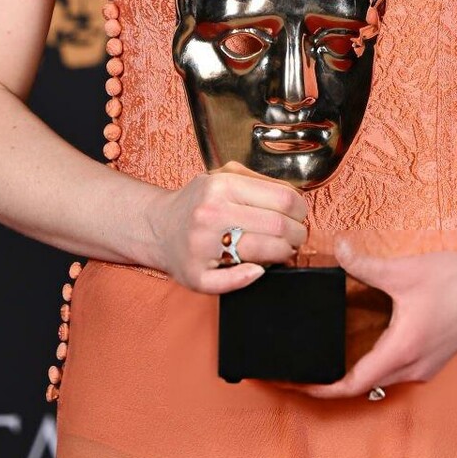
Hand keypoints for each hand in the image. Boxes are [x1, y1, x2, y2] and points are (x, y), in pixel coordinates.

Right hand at [146, 159, 306, 293]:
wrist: (155, 227)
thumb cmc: (196, 204)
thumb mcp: (223, 177)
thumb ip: (259, 182)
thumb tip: (295, 199)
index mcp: (221, 186)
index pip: (284, 199)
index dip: (301, 211)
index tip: (299, 217)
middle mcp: (211, 213)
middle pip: (279, 227)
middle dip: (297, 235)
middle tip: (294, 237)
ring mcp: (202, 245)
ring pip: (265, 253)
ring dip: (283, 254)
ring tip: (281, 250)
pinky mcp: (196, 274)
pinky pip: (235, 281)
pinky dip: (254, 276)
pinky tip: (257, 269)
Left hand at [271, 238, 456, 399]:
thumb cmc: (456, 280)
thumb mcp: (403, 271)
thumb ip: (365, 265)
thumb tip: (338, 250)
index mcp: (402, 350)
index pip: (352, 384)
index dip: (322, 388)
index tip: (298, 383)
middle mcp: (412, 367)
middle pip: (362, 386)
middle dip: (331, 381)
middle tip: (304, 369)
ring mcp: (423, 367)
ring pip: (378, 381)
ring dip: (352, 374)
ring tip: (325, 359)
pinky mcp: (430, 361)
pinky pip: (393, 372)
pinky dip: (372, 366)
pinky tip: (359, 349)